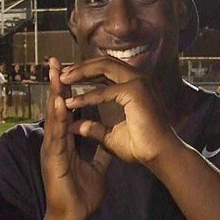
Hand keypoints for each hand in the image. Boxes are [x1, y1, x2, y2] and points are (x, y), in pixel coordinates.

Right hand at [41, 57, 111, 219]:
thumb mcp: (96, 167)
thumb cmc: (81, 195)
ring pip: (53, 117)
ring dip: (54, 94)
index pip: (66, 110)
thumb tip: (109, 135)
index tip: (70, 71)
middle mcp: (56, 142)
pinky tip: (60, 102)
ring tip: (55, 73)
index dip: (68, 91)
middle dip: (56, 84)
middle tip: (54, 61)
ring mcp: (52, 150)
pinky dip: (58, 117)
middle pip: (56, 108)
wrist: (74, 217)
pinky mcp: (53, 160)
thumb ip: (100, 149)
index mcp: (65, 142)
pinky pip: (56, 135)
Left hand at [59, 57, 180, 164]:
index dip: (85, 72)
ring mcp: (138, 82)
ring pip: (103, 68)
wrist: (160, 156)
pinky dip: (86, 97)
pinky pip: (105, 91)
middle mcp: (138, 78)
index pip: (106, 70)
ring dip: (80, 73)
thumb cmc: (141, 147)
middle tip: (59, 74)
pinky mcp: (136, 91)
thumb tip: (74, 126)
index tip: (66, 78)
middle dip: (79, 67)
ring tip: (61, 80)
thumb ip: (94, 128)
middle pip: (103, 63)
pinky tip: (70, 102)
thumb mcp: (111, 135)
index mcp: (134, 85)